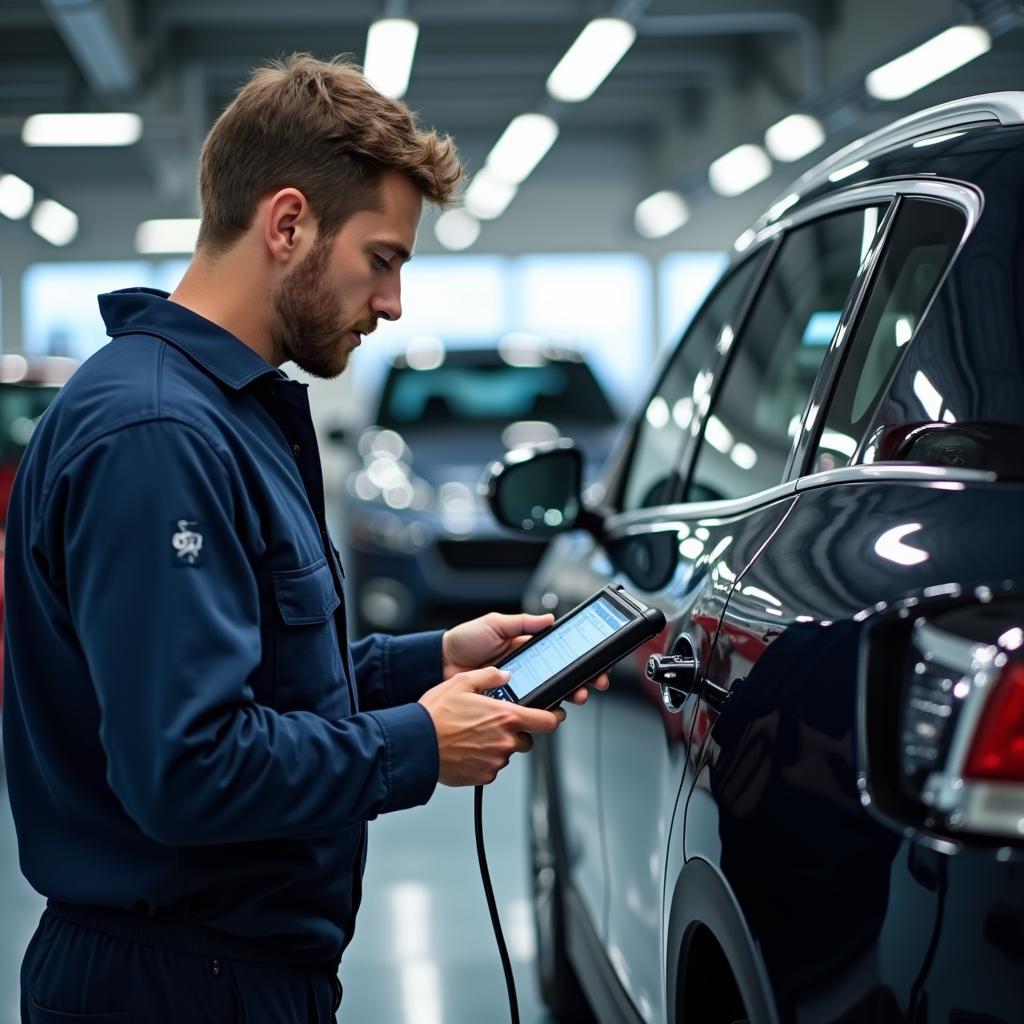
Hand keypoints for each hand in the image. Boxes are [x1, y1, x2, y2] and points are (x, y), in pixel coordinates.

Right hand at [419, 666, 565, 785]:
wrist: (416, 745)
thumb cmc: (435, 715)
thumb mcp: (461, 682)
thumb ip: (489, 675)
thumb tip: (505, 674)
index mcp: (506, 717)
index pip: (547, 721)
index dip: (553, 717)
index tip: (552, 715)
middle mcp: (505, 741)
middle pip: (527, 738)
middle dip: (517, 731)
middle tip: (495, 723)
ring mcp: (496, 761)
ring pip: (508, 752)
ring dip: (499, 744)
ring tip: (474, 734)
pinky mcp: (484, 776)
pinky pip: (493, 766)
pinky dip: (485, 759)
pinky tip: (468, 748)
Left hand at [442, 611, 609, 706]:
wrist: (440, 663)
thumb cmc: (465, 641)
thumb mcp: (495, 623)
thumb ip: (522, 622)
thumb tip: (549, 619)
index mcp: (528, 648)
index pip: (562, 654)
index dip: (581, 661)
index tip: (595, 666)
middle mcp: (528, 669)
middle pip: (563, 679)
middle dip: (581, 683)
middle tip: (590, 686)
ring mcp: (519, 688)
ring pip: (550, 696)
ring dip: (566, 698)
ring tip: (574, 698)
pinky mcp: (507, 704)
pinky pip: (527, 710)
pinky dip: (540, 712)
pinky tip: (548, 710)